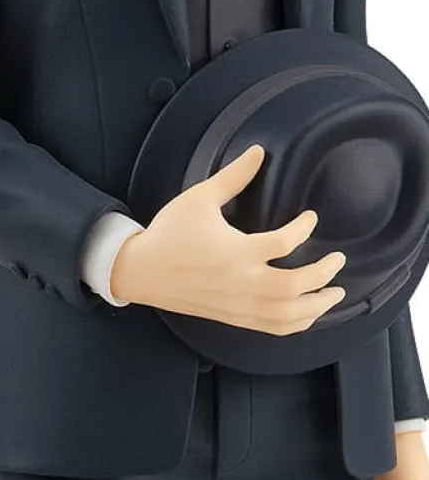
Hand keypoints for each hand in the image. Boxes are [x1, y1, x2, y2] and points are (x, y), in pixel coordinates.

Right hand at [110, 143, 346, 333]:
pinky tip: (309, 313)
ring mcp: (238, 305)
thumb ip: (233, 176)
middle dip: (323, 274)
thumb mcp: (199, 198)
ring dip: (317, 305)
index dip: (304, 229)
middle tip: (338, 259)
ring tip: (335, 291)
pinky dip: (297, 324)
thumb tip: (259, 151)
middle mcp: (241, 283)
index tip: (311, 218)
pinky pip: (273, 328)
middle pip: (295, 286)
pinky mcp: (233, 318)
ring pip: (288, 314)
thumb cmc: (169, 233)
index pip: (285, 244)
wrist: (142, 271)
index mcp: (236, 252)